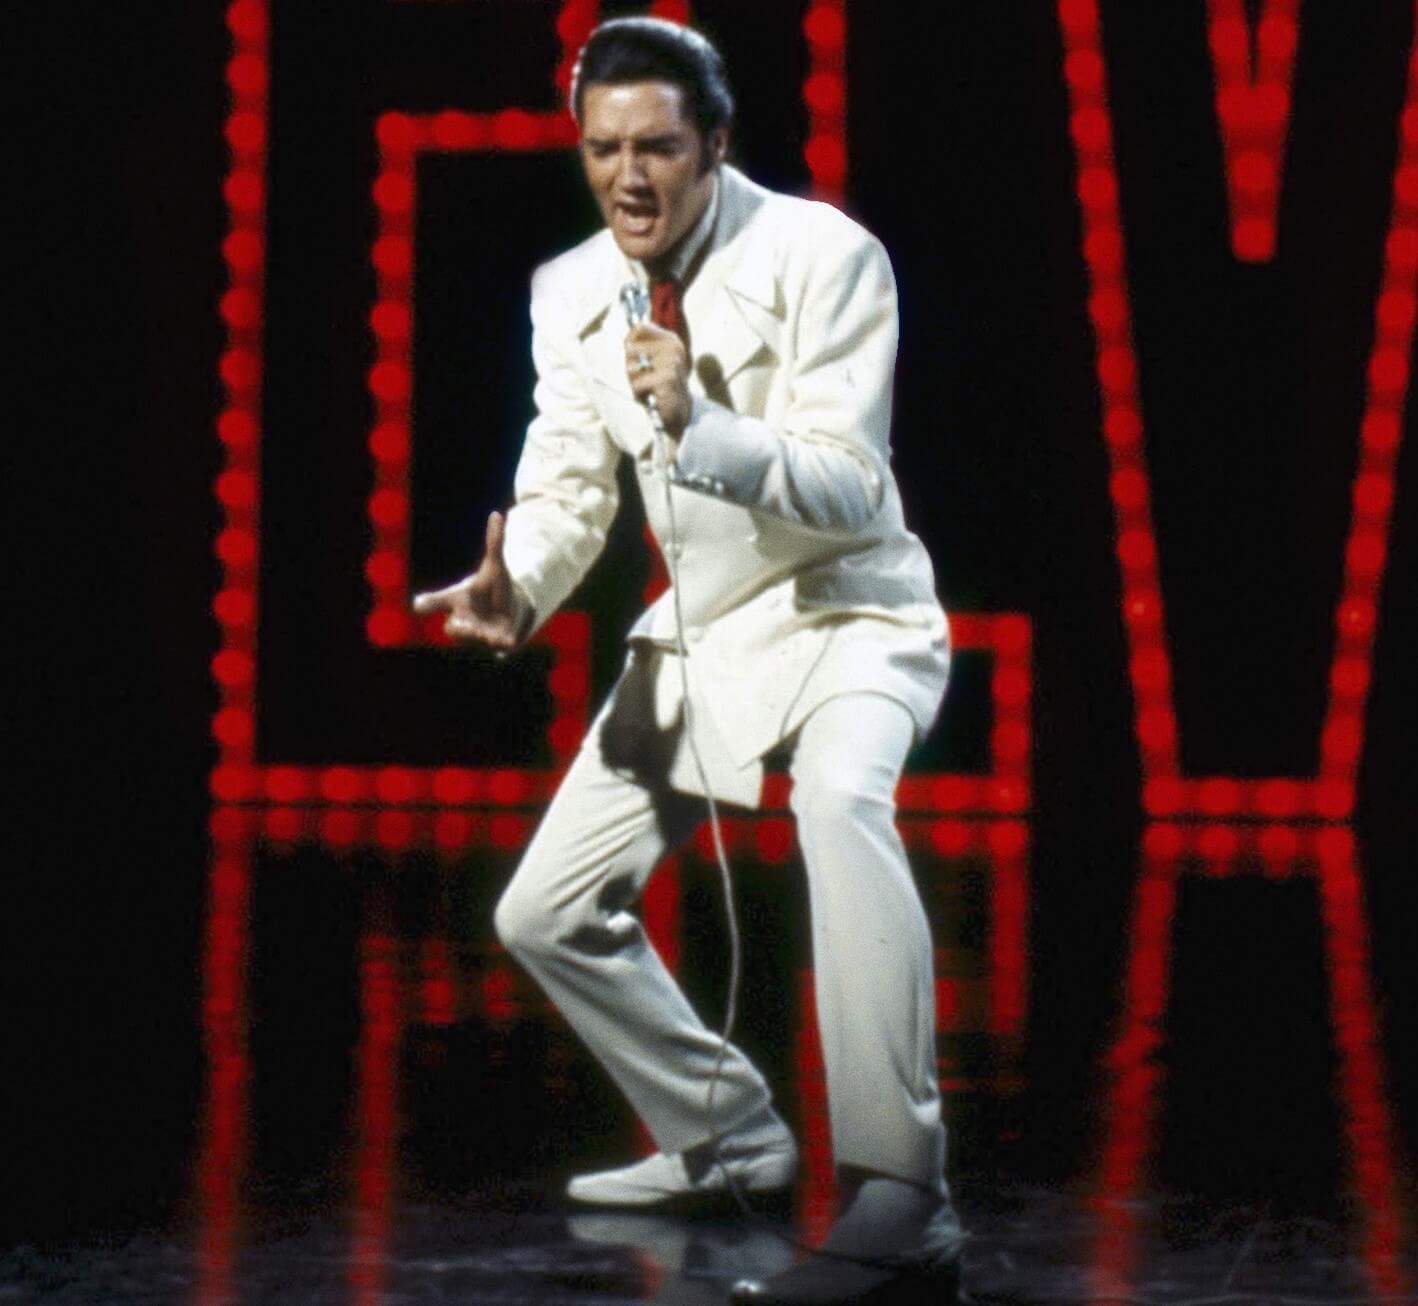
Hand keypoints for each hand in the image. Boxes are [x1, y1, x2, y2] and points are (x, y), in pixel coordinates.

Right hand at [411, 511, 524, 651]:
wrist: (507, 606)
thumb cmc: (491, 586)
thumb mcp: (494, 564)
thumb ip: (494, 542)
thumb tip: (498, 514)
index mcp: (458, 599)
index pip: (437, 601)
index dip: (428, 603)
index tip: (418, 605)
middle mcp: (464, 618)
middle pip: (453, 627)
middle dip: (458, 627)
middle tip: (461, 626)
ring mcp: (479, 632)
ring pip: (474, 639)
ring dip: (481, 637)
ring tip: (494, 637)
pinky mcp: (497, 640)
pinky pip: (496, 646)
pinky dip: (502, 644)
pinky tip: (510, 642)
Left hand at [625, 322, 690, 435]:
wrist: (678, 412)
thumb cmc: (659, 386)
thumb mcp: (647, 362)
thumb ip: (637, 347)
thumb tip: (627, 343)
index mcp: (670, 339)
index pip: (639, 328)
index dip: (629, 343)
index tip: (636, 360)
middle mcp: (673, 347)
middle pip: (631, 348)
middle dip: (630, 368)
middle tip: (645, 380)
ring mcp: (672, 361)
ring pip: (631, 367)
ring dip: (635, 382)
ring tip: (648, 388)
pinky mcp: (668, 378)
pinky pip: (637, 384)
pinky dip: (639, 393)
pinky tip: (651, 396)